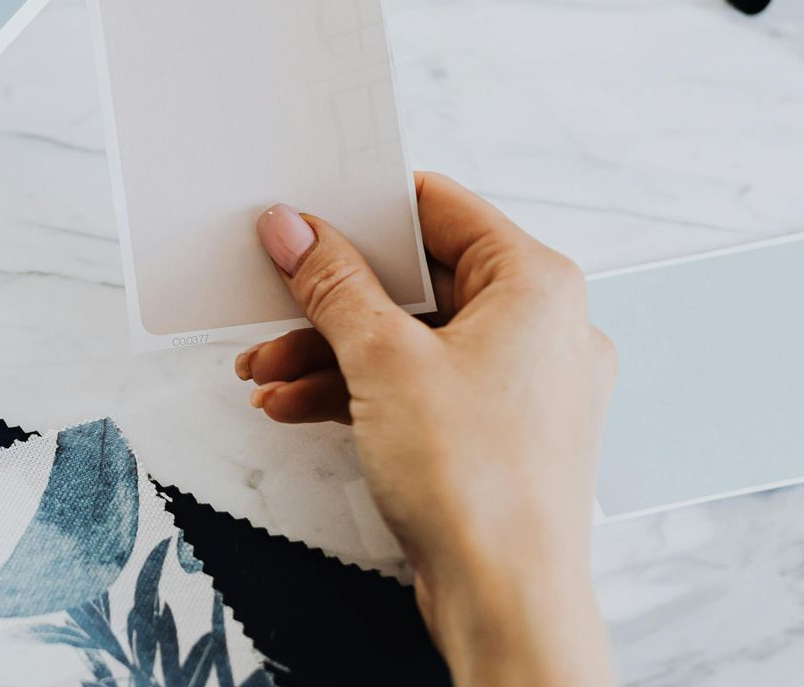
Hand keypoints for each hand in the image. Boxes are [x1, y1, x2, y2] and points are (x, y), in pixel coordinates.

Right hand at [237, 173, 615, 686]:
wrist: (505, 600)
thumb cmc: (480, 486)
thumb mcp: (380, 359)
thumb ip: (332, 283)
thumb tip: (296, 231)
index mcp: (537, 286)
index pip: (441, 209)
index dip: (365, 213)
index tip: (306, 219)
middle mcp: (542, 327)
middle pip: (418, 281)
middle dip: (331, 301)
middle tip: (273, 300)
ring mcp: (522, 383)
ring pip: (411, 338)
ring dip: (331, 352)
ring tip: (267, 373)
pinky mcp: (496, 430)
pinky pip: (420, 385)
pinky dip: (359, 390)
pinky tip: (297, 406)